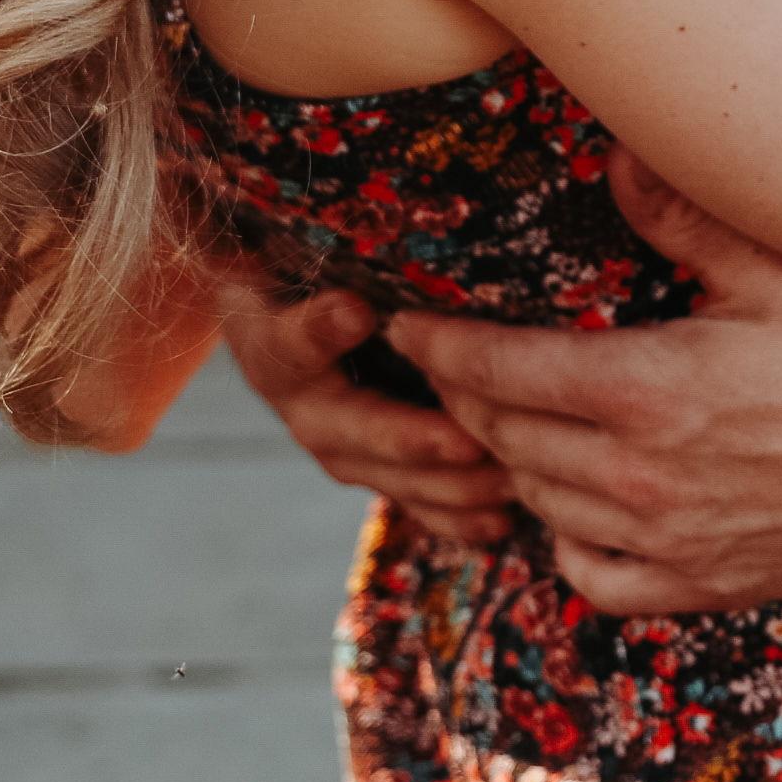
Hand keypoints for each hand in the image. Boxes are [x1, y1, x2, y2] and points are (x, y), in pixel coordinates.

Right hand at [213, 280, 516, 545]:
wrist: (298, 322)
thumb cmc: (319, 275)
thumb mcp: (312, 257)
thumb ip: (331, 267)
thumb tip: (358, 293)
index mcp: (275, 346)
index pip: (287, 341)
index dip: (319, 328)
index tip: (356, 310)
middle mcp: (304, 408)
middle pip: (350, 432)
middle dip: (411, 439)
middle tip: (468, 441)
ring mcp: (342, 449)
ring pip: (387, 477)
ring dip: (446, 487)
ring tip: (506, 484)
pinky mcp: (378, 473)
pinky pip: (412, 503)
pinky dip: (454, 519)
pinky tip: (499, 524)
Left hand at [383, 154, 781, 614]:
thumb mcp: (775, 270)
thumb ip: (682, 215)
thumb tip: (612, 154)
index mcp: (646, 391)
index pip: (495, 372)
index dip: (437, 347)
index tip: (404, 322)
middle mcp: (640, 476)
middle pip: (501, 437)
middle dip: (463, 396)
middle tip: (446, 359)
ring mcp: (667, 539)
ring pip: (535, 501)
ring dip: (508, 459)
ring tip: (501, 417)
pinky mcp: (699, 583)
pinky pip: (590, 572)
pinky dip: (564, 537)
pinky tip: (573, 498)